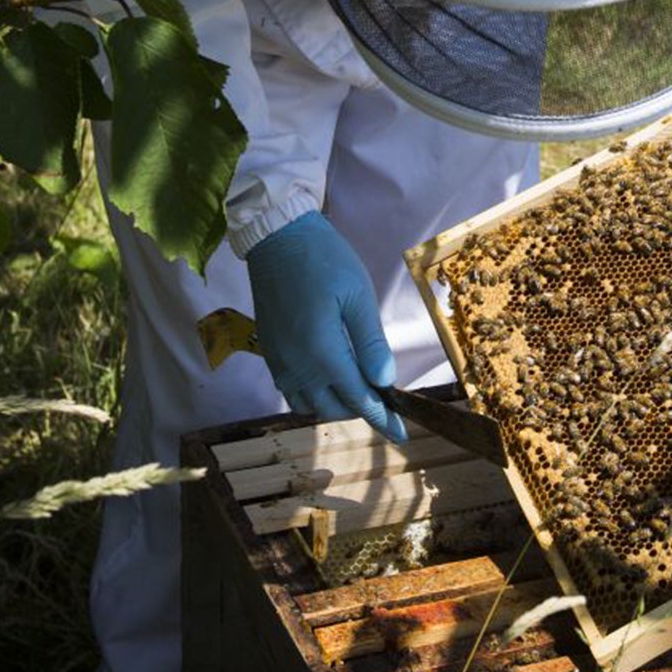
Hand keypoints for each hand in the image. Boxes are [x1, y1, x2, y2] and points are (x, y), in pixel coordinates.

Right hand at [244, 213, 406, 441]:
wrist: (276, 236)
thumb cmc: (324, 259)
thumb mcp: (358, 295)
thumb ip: (371, 342)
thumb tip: (385, 381)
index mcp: (321, 352)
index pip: (358, 399)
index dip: (382, 419)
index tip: (402, 435)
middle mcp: (296, 366)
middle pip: (332, 409)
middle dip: (359, 409)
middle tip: (382, 395)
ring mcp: (278, 361)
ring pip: (308, 404)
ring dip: (334, 403)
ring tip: (356, 385)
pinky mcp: (269, 352)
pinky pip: (291, 390)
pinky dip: (312, 393)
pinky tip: (328, 375)